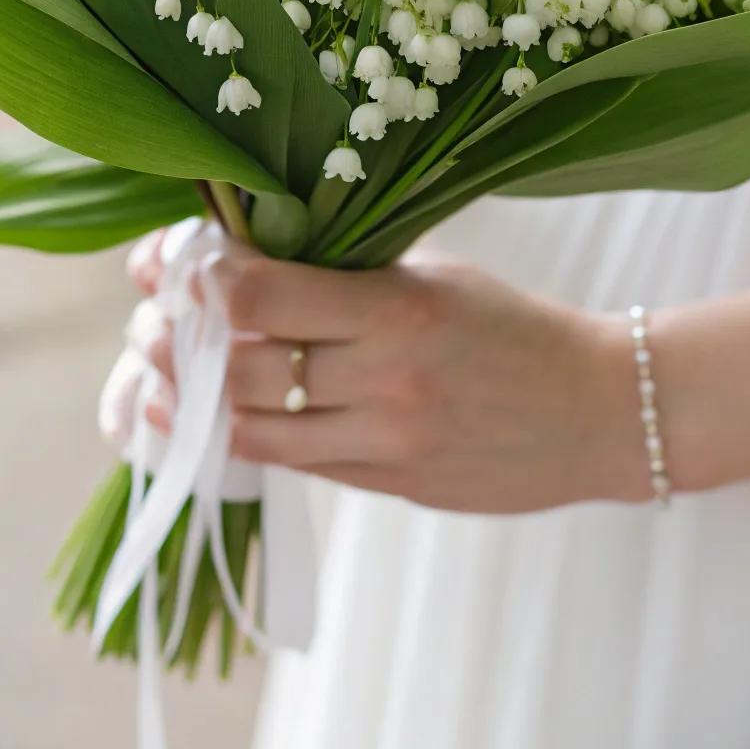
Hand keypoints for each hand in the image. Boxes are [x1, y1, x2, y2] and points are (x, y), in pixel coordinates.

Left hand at [126, 230, 649, 513]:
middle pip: (240, 367)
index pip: (263, 293)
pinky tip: (209, 422)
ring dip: (190, 406)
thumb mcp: (435, 276)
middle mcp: (386, 379)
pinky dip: (241, 441)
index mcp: (398, 307)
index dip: (202, 277)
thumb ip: (347, 274)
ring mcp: (387, 442)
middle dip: (176, 344)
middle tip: (148, 323)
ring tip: (155, 381)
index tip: (178, 263)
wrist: (601, 410)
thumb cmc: (513, 325)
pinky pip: (292, 465)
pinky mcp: (389, 486)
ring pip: (251, 430)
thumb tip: (243, 265)